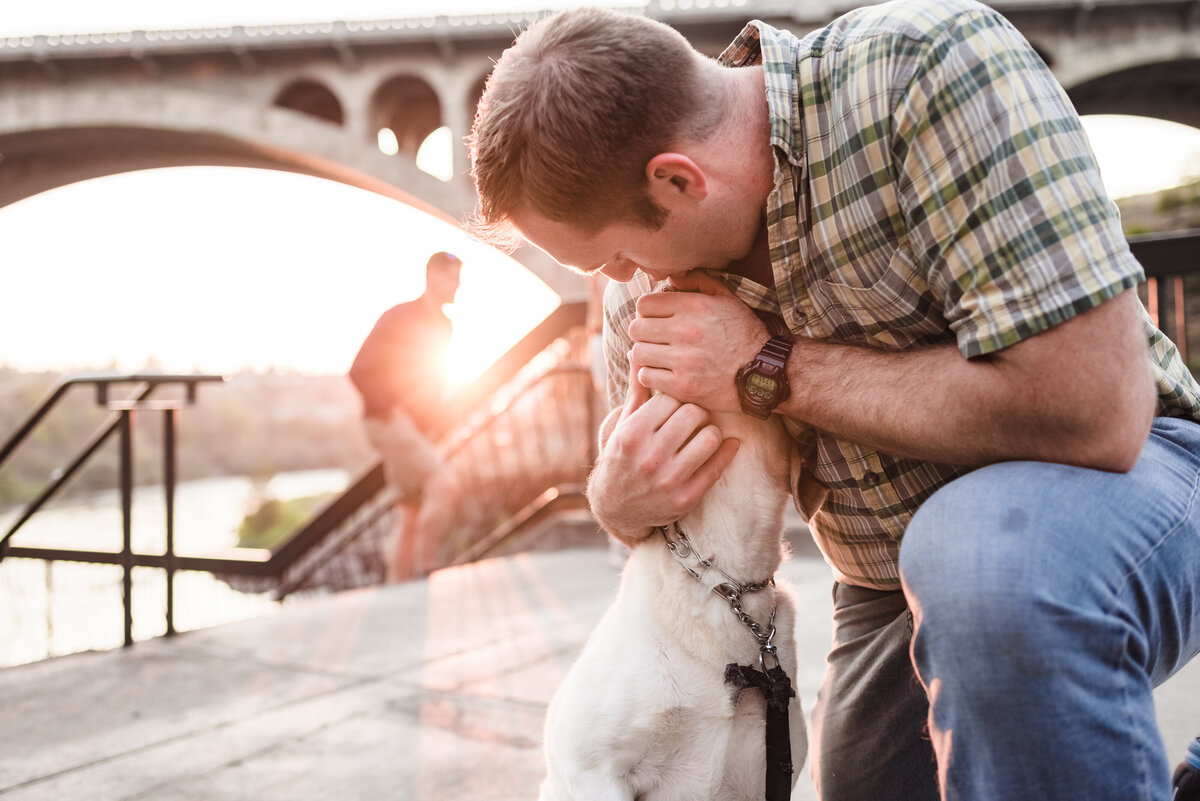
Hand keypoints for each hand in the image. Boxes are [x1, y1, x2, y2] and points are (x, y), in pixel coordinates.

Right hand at [587, 357, 740, 544]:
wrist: (615, 506)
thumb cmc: (621, 456)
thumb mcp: (624, 423)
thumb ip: (638, 390)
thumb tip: (639, 352)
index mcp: (633, 433)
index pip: (671, 397)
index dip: (677, 397)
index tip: (678, 402)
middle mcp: (650, 456)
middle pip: (694, 413)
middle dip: (696, 411)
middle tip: (693, 416)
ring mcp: (668, 479)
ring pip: (711, 436)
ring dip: (710, 432)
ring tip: (703, 433)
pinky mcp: (685, 498)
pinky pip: (718, 467)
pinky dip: (728, 451)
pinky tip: (729, 444)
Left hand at [628, 272, 767, 412]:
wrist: (764, 374)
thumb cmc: (745, 335)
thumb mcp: (729, 300)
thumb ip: (700, 282)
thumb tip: (673, 277)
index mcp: (696, 306)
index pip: (644, 304)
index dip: (647, 312)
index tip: (656, 320)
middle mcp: (687, 331)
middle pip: (636, 328)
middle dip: (644, 333)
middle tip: (656, 340)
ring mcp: (684, 360)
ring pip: (638, 352)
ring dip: (646, 355)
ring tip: (660, 357)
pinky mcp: (683, 385)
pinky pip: (646, 376)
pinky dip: (651, 375)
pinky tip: (664, 373)